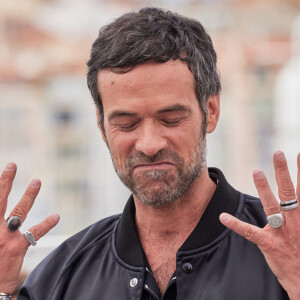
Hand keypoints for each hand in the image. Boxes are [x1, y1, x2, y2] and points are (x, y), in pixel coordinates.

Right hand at [0, 163, 59, 293]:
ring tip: (36, 180)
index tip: (4, 170)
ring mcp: (5, 237)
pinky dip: (47, 223)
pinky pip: (35, 232)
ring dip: (28, 195)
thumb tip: (5, 215)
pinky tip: (56, 216)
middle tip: (12, 165)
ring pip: (18, 211)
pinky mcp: (17, 248)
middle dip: (4, 181)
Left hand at [220, 151, 299, 299]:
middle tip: (278, 153)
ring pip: (271, 206)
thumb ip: (299, 210)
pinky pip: (249, 232)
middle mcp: (294, 222)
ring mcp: (281, 232)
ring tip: (256, 171)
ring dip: (263, 187)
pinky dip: (235, 223)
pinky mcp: (268, 244)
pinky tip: (223, 216)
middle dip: (283, 172)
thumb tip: (296, 197)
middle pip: (289, 192)